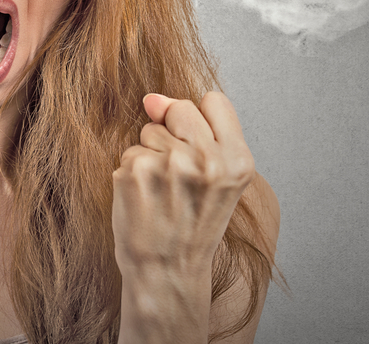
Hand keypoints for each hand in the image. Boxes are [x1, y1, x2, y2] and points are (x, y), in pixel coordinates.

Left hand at [111, 92, 253, 341]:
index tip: (198, 149)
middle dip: (172, 131)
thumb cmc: (193, 223)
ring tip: (163, 191)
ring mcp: (170, 163)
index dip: (201, 121)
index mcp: (238, 161)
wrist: (167, 271)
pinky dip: (132, 171)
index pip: (214, 100)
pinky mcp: (136, 170)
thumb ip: (197, 131)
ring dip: (151, 154)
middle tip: (177, 174)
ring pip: (150, 130)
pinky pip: (130, 151)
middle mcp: (207, 159)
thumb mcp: (217, 179)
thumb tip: (152, 98)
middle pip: (179, 107)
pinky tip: (144, 198)